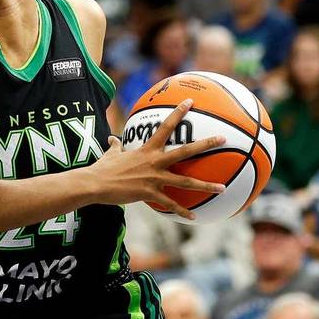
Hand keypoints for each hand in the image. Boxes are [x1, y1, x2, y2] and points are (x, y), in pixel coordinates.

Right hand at [87, 99, 225, 216]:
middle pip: (186, 151)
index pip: (166, 126)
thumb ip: (115, 146)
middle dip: (206, 144)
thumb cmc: (102, 168)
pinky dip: (183, 211)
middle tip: (223, 139)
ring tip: (223, 187)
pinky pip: (171, 204)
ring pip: (186, 181)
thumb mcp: (111, 154)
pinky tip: (194, 217)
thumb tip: (112, 139)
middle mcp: (155, 161)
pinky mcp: (150, 193)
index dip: (178, 112)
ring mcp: (155, 178)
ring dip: (206, 185)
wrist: (95, 183)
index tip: (190, 101)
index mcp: (147, 149)